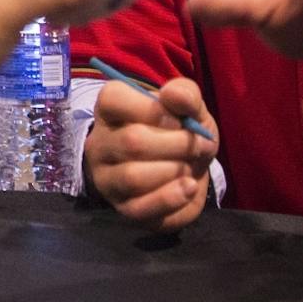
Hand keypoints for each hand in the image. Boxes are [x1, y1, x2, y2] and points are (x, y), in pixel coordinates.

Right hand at [83, 77, 218, 231]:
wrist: (187, 167)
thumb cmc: (180, 130)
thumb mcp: (188, 107)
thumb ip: (185, 93)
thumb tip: (173, 95)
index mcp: (110, 109)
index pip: (113, 100)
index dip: (154, 110)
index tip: (180, 120)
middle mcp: (99, 142)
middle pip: (132, 142)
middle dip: (178, 144)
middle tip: (203, 145)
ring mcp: (106, 178)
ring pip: (133, 177)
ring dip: (174, 171)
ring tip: (191, 167)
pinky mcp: (122, 207)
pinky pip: (141, 208)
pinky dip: (172, 198)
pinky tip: (189, 187)